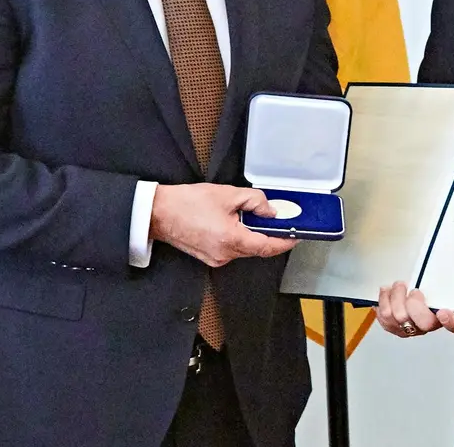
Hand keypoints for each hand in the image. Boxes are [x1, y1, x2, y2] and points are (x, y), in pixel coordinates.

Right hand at [149, 184, 296, 267]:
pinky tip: (236, 223)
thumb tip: (269, 210)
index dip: (284, 242)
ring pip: (245, 249)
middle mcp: (225, 255)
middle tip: (277, 219)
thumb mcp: (227, 194)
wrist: (158, 213)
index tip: (296, 235)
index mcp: (232, 240)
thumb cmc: (187, 203)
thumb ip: (254, 201)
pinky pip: (232, 249)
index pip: (267, 247)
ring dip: (252, 235)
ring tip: (252, 216)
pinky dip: (239, 238)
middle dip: (269, 235)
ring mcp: (216, 258)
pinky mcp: (209, 256)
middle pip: (257, 249)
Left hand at [375, 282, 453, 338]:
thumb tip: (450, 260)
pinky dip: (384, 301)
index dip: (451, 321)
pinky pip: (385, 319)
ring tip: (399, 286)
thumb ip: (444, 277)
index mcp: (450, 313)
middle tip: (413, 290)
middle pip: (425, 323)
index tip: (443, 312)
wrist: (410, 288)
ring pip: (401, 318)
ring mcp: (413, 328)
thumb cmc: (428, 283)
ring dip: (396, 297)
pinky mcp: (395, 328)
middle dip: (415, 303)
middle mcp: (431, 324)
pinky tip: (387, 293)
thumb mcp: (441, 278)